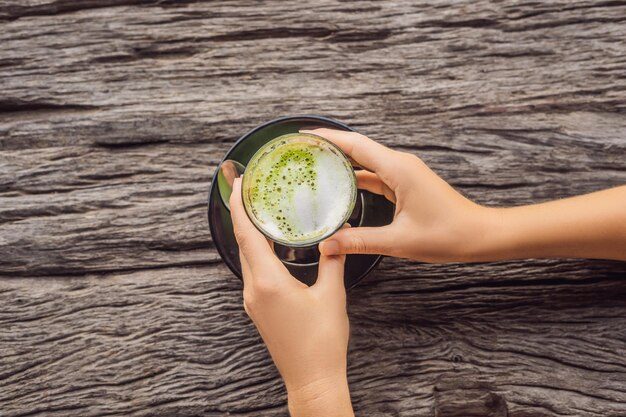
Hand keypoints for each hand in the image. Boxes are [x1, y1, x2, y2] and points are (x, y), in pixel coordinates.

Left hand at [229, 177, 354, 416]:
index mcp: (268, 282)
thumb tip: (337, 237)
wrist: (312, 380)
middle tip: (249, 189)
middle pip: (243, 243)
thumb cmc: (322, 342)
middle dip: (243, 214)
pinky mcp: (259, 309)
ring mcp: (253, 301)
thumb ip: (333, 261)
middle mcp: (253, 290)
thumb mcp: (333, 296)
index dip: (240, 206)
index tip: (238, 184)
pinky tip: (269, 245)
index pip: (247, 235)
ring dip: (250, 233)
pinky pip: (253, 271)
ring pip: (247, 258)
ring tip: (259, 211)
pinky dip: (257, 252)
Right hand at [304, 129, 625, 262]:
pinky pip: (375, 175)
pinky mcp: (406, 184)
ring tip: (315, 166)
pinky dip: (356, 178)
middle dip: (330, 147)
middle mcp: (400, 165)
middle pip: (358, 148)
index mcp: (398, 169)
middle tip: (302, 151)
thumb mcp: (399, 241)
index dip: (327, 138)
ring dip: (342, 163)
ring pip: (366, 162)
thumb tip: (327, 245)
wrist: (480, 235)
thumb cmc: (448, 235)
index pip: (355, 145)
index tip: (303, 135)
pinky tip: (341, 188)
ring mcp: (404, 174)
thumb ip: (360, 241)